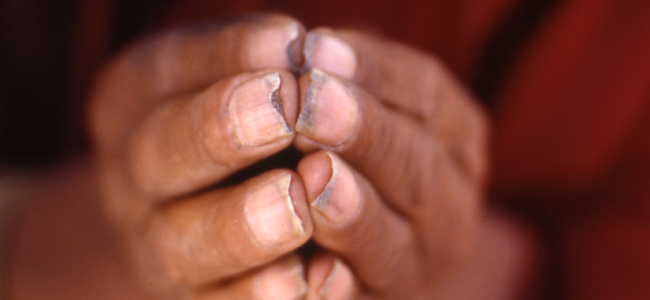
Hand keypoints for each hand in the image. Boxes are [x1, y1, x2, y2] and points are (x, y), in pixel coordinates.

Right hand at [87, 15, 313, 298]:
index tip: (291, 47)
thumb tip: (317, 58)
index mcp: (142, 95)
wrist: (239, 196)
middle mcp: (138, 171)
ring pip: (180, 242)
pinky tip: (314, 276)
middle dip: (220, 131)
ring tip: (298, 203)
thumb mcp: (264, 71)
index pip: (172, 67)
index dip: (231, 55)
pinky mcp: (200, 295)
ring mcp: (160, 241)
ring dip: (242, 224)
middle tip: (283, 114)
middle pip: (158, 153)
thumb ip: (286, 67)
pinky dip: (264, 292)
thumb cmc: (262, 116)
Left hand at [291, 29, 489, 298]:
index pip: (422, 94)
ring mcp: (421, 256)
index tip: (315, 52)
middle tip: (309, 107)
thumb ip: (344, 75)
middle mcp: (451, 199)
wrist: (369, 213)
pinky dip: (337, 283)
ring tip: (312, 178)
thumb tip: (307, 52)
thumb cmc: (350, 130)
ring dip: (351, 210)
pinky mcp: (383, 294)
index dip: (371, 74)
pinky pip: (362, 293)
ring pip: (392, 240)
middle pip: (416, 167)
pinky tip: (313, 272)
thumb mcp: (360, 90)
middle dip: (362, 135)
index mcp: (454, 131)